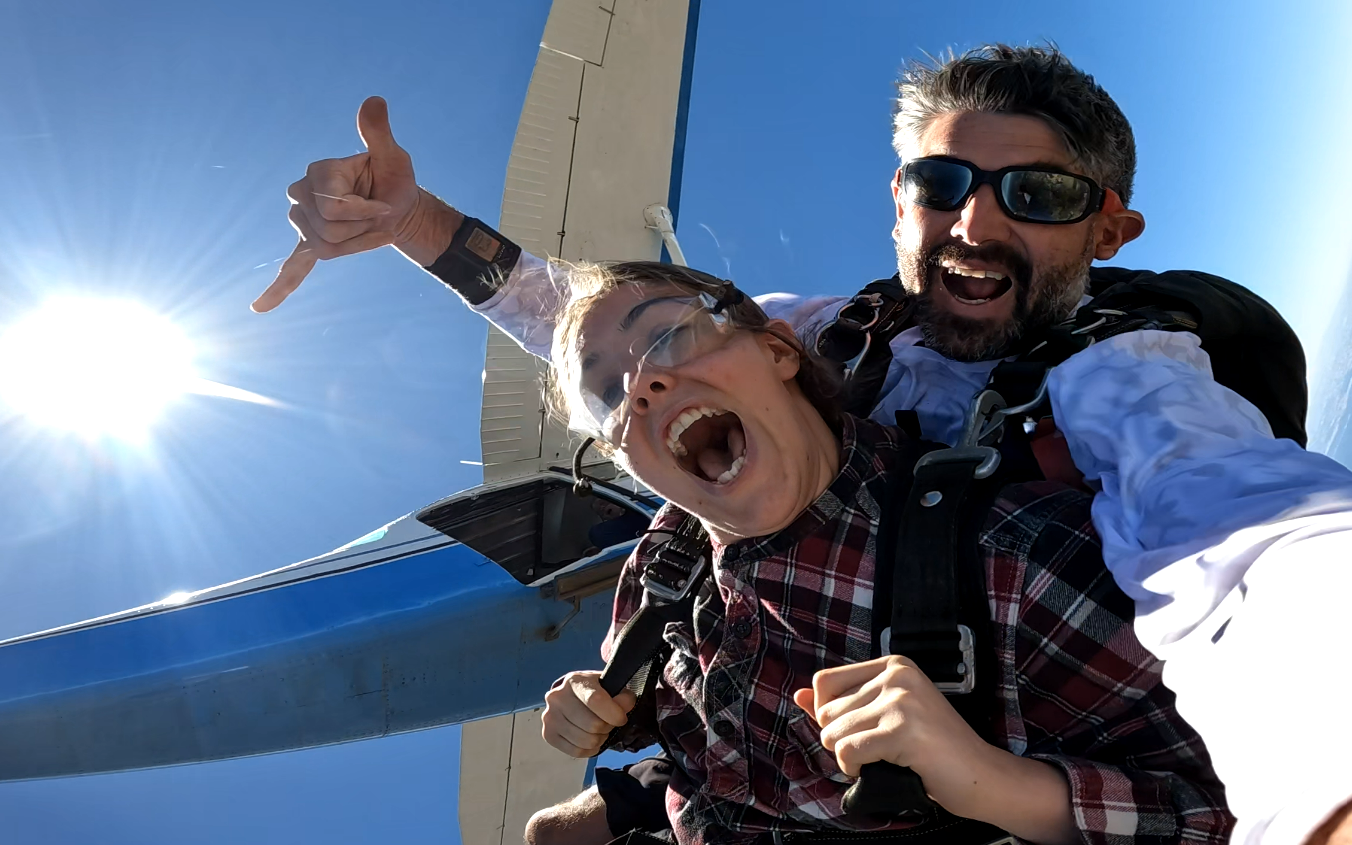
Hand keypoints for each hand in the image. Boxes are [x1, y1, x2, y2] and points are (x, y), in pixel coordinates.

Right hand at [252, 96, 461, 312]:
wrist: (398, 204)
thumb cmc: (393, 177)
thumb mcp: (392, 155)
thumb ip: (377, 132)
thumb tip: (374, 101)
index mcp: (318, 173)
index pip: (333, 207)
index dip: (365, 211)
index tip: (385, 203)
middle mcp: (302, 195)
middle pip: (328, 230)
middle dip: (362, 229)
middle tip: (380, 216)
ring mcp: (304, 222)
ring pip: (325, 249)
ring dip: (356, 245)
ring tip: (369, 231)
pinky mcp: (311, 244)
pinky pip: (293, 269)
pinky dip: (278, 289)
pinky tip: (261, 307)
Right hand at [542, 670, 637, 757]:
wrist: (572, 697)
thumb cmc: (594, 691)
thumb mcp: (610, 686)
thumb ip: (621, 695)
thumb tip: (625, 705)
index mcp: (574, 681)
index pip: (595, 700)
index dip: (613, 713)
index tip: (622, 718)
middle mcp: (557, 697)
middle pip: (591, 724)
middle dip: (607, 727)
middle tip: (609, 723)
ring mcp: (550, 717)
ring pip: (585, 741)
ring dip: (599, 740)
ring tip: (600, 731)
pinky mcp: (548, 734)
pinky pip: (576, 751)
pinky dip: (590, 750)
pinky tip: (592, 741)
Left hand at [793, 655, 994, 813]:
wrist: (981, 774)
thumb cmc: (932, 749)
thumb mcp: (885, 715)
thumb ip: (842, 704)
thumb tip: (798, 695)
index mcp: (893, 664)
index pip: (825, 682)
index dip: (828, 714)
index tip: (857, 729)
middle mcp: (897, 674)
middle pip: (826, 709)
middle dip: (841, 738)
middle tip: (876, 749)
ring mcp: (901, 700)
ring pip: (833, 732)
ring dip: (848, 756)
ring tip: (881, 759)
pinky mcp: (902, 729)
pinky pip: (848, 751)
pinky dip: (855, 769)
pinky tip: (879, 768)